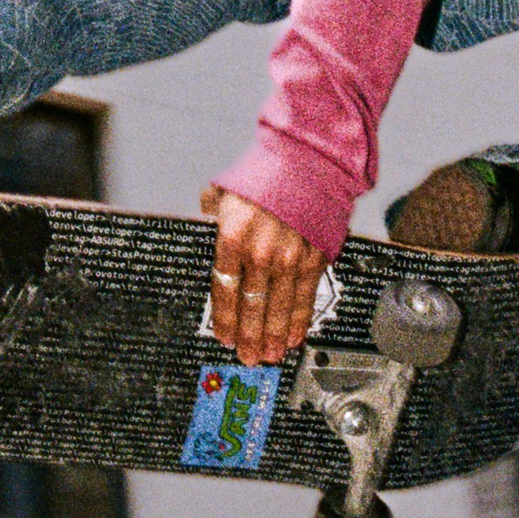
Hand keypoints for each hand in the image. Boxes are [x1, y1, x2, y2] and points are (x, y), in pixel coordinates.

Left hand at [200, 185, 328, 365]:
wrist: (308, 160)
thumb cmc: (265, 173)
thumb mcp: (223, 190)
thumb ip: (211, 215)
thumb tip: (204, 227)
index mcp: (232, 237)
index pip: (224, 290)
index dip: (224, 319)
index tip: (224, 338)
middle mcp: (260, 252)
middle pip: (251, 307)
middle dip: (248, 337)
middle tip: (247, 357)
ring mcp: (289, 258)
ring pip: (278, 309)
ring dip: (272, 336)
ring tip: (269, 355)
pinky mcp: (314, 258)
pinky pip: (304, 298)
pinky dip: (298, 320)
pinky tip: (293, 336)